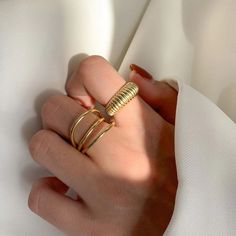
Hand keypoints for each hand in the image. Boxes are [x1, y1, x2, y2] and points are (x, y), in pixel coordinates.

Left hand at [28, 56, 177, 235]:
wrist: (190, 224)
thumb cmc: (185, 175)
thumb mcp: (183, 125)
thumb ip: (161, 94)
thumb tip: (133, 74)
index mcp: (141, 127)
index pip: (94, 75)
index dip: (81, 78)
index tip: (83, 92)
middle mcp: (120, 156)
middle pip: (56, 110)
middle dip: (61, 111)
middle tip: (75, 122)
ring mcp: (103, 192)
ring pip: (43, 147)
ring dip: (51, 145)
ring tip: (69, 152)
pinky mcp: (90, 227)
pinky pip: (42, 199)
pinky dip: (46, 190)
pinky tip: (64, 187)